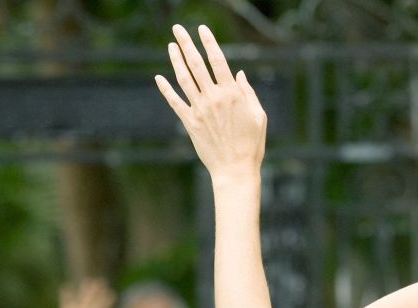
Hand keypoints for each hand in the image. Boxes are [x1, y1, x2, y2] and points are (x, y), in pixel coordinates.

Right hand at [54, 279, 116, 307]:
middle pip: (93, 298)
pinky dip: (66, 294)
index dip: (107, 299)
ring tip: (87, 281)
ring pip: (82, 297)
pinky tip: (66, 287)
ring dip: (84, 290)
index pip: (103, 305)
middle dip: (97, 291)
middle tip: (101, 281)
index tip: (111, 292)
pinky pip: (67, 300)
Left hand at [155, 24, 266, 181]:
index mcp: (232, 93)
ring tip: (171, 45)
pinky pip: (175, 102)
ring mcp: (200, 110)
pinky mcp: (190, 123)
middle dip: (186, 44)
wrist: (235, 169)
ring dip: (176, 60)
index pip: (218, 60)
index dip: (208, 42)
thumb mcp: (259, 115)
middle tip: (178, 28)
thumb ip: (248, 93)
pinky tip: (158, 78)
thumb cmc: (252, 144)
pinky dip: (166, 89)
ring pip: (184, 79)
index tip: (201, 29)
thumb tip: (239, 74)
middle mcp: (214, 98)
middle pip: (197, 64)